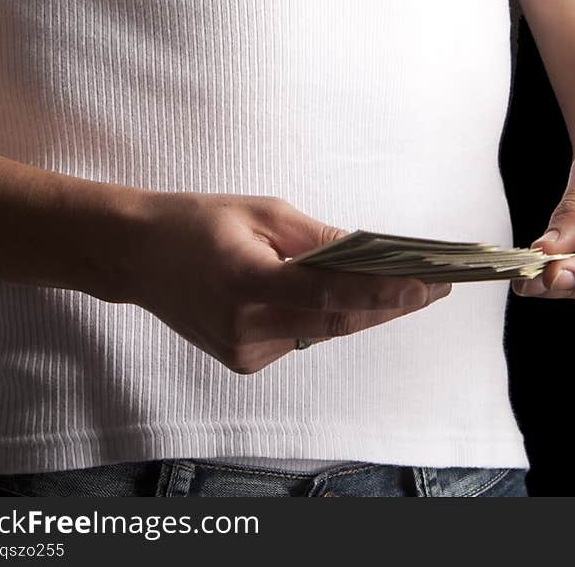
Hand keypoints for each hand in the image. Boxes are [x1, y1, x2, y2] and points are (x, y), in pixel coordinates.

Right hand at [122, 191, 451, 372]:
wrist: (137, 255)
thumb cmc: (199, 222)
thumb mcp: (262, 212)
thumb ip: (317, 239)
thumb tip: (368, 254)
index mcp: (246, 282)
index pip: (329, 295)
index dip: (381, 293)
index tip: (426, 285)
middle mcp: (245, 328)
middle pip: (335, 321)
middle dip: (389, 303)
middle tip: (438, 285)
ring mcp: (243, 352)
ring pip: (322, 330)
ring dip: (360, 308)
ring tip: (407, 285)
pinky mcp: (244, 362)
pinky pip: (300, 335)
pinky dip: (323, 314)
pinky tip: (342, 293)